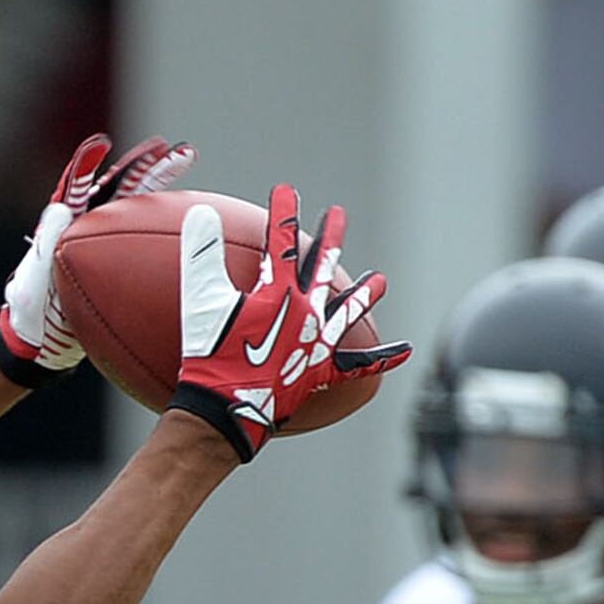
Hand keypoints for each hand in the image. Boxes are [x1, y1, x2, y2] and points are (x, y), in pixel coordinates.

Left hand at [0, 133, 193, 383]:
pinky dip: (169, 221)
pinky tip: (197, 216)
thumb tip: (61, 206)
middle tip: (170, 148)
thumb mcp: (32, 284)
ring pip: (137, 203)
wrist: (43, 343)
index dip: (86, 164)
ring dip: (159, 181)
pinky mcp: (122, 257)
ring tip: (184, 158)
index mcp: (62, 224)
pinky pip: (147, 234)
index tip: (100, 145)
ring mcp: (106, 238)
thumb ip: (46, 246)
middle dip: (142, 165)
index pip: (76, 187)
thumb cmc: (32, 317)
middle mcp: (87, 223)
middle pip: (118, 186)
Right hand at [168, 184, 406, 460]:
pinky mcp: (317, 374)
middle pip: (322, 268)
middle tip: (338, 215)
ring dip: (363, 295)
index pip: (283, 242)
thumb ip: (202, 253)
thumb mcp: (200, 300)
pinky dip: (380, 360)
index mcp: (280, 292)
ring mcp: (315, 344)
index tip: (285, 192)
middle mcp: (306, 313)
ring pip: (346, 313)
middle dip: (330, 239)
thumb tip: (201, 213)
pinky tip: (403, 352)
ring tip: (380, 281)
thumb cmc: (211, 356)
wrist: (225, 410)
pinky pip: (355, 367)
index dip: (283, 214)